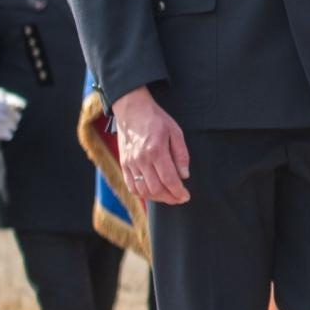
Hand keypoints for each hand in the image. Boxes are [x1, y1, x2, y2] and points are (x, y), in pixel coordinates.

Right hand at [113, 86, 190, 204]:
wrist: (132, 111)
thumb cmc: (156, 120)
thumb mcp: (175, 131)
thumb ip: (181, 154)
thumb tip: (184, 175)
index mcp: (156, 151)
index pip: (168, 179)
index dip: (178, 191)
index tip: (185, 196)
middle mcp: (141, 160)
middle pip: (155, 188)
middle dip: (170, 197)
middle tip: (179, 199)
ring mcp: (130, 163)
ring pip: (142, 190)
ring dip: (157, 198)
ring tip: (168, 197)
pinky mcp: (123, 165)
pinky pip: (131, 186)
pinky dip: (142, 194)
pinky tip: (153, 193)